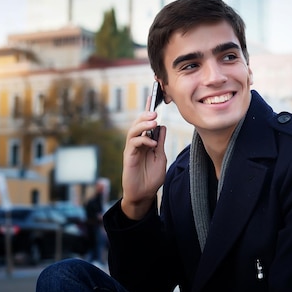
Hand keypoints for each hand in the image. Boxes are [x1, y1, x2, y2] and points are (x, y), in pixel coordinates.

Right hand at [121, 104, 166, 219]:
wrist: (144, 194)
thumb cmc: (151, 177)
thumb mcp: (160, 157)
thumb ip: (159, 142)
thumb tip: (162, 127)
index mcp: (145, 141)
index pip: (146, 123)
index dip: (148, 110)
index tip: (153, 97)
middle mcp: (137, 143)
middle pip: (138, 123)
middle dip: (145, 115)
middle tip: (154, 112)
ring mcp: (132, 149)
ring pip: (133, 130)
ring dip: (143, 124)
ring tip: (153, 122)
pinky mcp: (128, 156)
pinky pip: (133, 143)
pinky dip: (143, 140)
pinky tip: (152, 143)